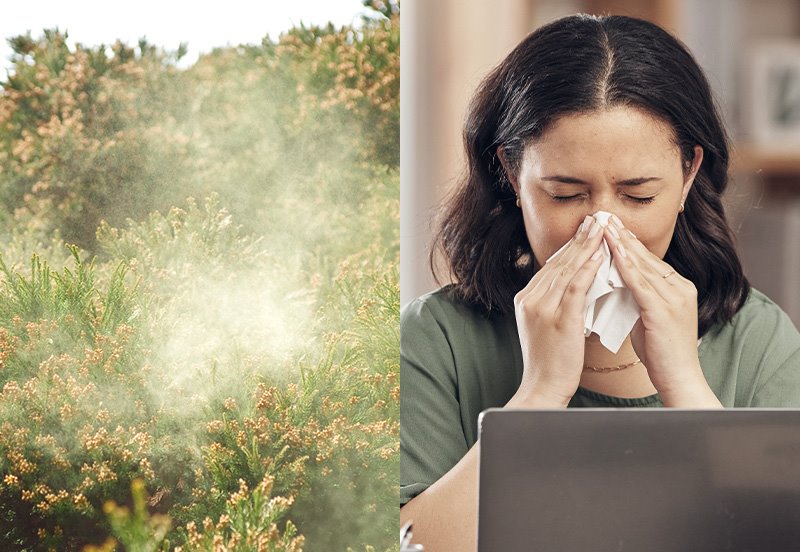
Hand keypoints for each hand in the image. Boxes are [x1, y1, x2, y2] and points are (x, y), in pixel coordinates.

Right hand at [509, 215, 604, 406]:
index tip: (586, 230)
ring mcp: (543, 308)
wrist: (542, 388)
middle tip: (596, 219)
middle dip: (579, 239)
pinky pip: (575, 287)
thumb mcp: (545, 326)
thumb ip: (554, 303)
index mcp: (526, 299)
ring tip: (602, 229)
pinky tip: (600, 255)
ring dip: (586, 247)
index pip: (551, 266)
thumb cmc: (549, 362)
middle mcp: (531, 299)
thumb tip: (573, 285)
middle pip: (558, 262)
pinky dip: (588, 269)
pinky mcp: (558, 319)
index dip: (570, 246)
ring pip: (567, 270)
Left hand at [603, 215, 718, 405]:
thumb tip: (618, 282)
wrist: (679, 379)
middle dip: (623, 236)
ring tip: (604, 227)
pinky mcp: (664, 310)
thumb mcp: (648, 317)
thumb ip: (638, 297)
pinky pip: (640, 282)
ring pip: (643, 265)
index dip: (628, 243)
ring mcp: (674, 297)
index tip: (610, 227)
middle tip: (604, 217)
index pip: (649, 260)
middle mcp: (680, 288)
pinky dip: (625, 265)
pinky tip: (612, 252)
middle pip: (646, 256)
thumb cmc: (662, 353)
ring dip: (621, 245)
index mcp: (678, 288)